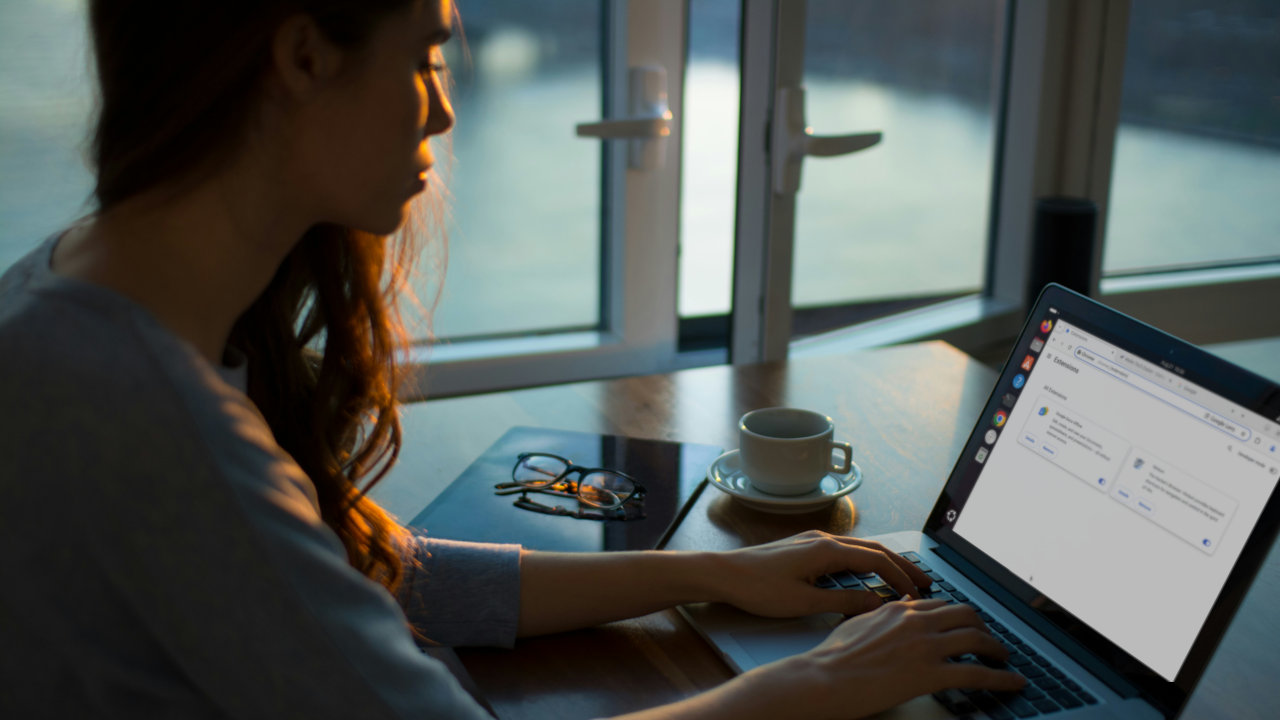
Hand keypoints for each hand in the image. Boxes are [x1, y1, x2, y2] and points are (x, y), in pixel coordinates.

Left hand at [712, 530, 932, 617]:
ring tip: (903, 578)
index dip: (900, 578)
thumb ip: (843, 602)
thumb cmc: (758, 587)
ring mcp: (813, 541)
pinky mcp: (804, 547)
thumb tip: (876, 603)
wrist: (724, 573)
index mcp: (827, 550)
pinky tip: (867, 574)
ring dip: (884, 562)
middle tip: (925, 581)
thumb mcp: (804, 602)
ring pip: (860, 548)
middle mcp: (823, 539)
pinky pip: (845, 550)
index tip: (917, 594)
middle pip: (874, 549)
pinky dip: (865, 561)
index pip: (876, 560)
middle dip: (902, 565)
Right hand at [749, 599, 1024, 719]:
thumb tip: (892, 609)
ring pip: (977, 639)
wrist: (823, 679)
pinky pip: (977, 674)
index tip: (968, 626)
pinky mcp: (930, 673)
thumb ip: (880, 615)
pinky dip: (1001, 678)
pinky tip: (1013, 682)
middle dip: (984, 628)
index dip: (960, 617)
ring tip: (1004, 660)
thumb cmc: (832, 657)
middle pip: (966, 616)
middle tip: (990, 642)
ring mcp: (925, 646)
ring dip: (997, 650)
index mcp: (899, 610)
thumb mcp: (857, 623)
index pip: (942, 605)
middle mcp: (916, 621)